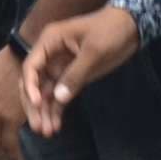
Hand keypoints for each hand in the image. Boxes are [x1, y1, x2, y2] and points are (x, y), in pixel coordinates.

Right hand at [21, 8, 138, 135]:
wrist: (130, 27)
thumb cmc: (110, 31)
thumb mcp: (94, 52)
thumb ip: (75, 75)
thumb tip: (59, 98)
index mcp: (50, 42)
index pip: (31, 66)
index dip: (30, 86)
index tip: (37, 104)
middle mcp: (50, 55)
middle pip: (34, 83)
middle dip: (35, 106)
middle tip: (38, 127)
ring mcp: (60, 67)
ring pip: (46, 93)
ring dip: (45, 112)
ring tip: (47, 132)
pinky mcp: (71, 77)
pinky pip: (60, 95)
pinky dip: (57, 110)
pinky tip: (56, 126)